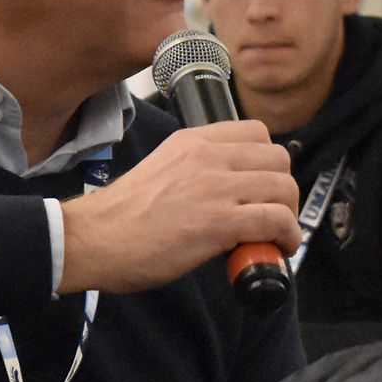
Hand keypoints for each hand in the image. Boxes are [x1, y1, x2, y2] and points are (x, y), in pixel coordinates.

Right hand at [59, 122, 300, 293]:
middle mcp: (207, 156)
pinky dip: (287, 236)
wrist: (93, 238)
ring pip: (284, 188)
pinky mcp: (219, 222)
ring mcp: (215, 187)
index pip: (256, 133)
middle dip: (283, 189)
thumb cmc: (120, 217)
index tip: (262, 186)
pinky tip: (278, 248)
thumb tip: (225, 192)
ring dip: (288, 215)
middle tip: (271, 213)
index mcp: (192, 141)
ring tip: (276, 235)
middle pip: (278, 159)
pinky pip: (276, 220)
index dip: (268, 163)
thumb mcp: (161, 169)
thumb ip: (194, 170)